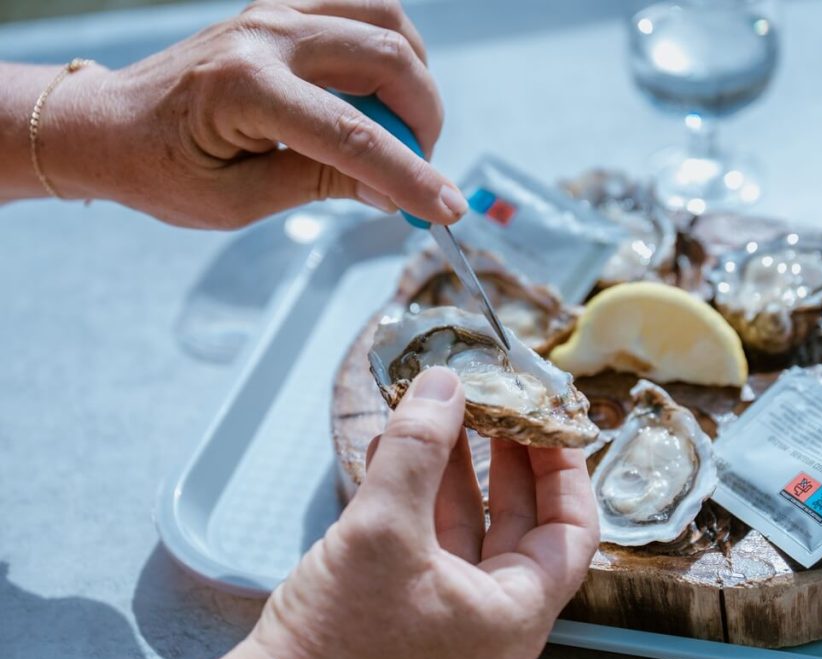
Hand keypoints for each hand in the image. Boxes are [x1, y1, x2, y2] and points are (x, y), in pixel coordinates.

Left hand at [43, 0, 466, 227]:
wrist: (109, 124)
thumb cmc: (160, 170)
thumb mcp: (237, 202)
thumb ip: (318, 187)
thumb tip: (390, 190)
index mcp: (244, 91)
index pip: (353, 136)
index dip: (411, 176)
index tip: (448, 210)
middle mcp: (265, 36)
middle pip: (387, 60)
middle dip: (423, 122)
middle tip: (417, 169)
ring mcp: (275, 11)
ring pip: (386, 21)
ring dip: (415, 80)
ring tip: (403, 130)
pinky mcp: (281, 7)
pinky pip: (362, 7)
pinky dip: (391, 46)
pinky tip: (385, 88)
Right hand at [201, 366, 599, 658]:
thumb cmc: (334, 650)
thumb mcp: (380, 533)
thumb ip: (418, 452)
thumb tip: (445, 385)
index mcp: (513, 616)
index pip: (572, 530)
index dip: (564, 467)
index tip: (547, 418)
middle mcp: (491, 623)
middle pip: (519, 524)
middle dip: (502, 457)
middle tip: (491, 404)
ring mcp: (447, 622)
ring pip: (466, 530)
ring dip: (449, 469)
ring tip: (433, 415)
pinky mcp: (404, 617)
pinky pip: (426, 547)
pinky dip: (413, 498)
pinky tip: (391, 456)